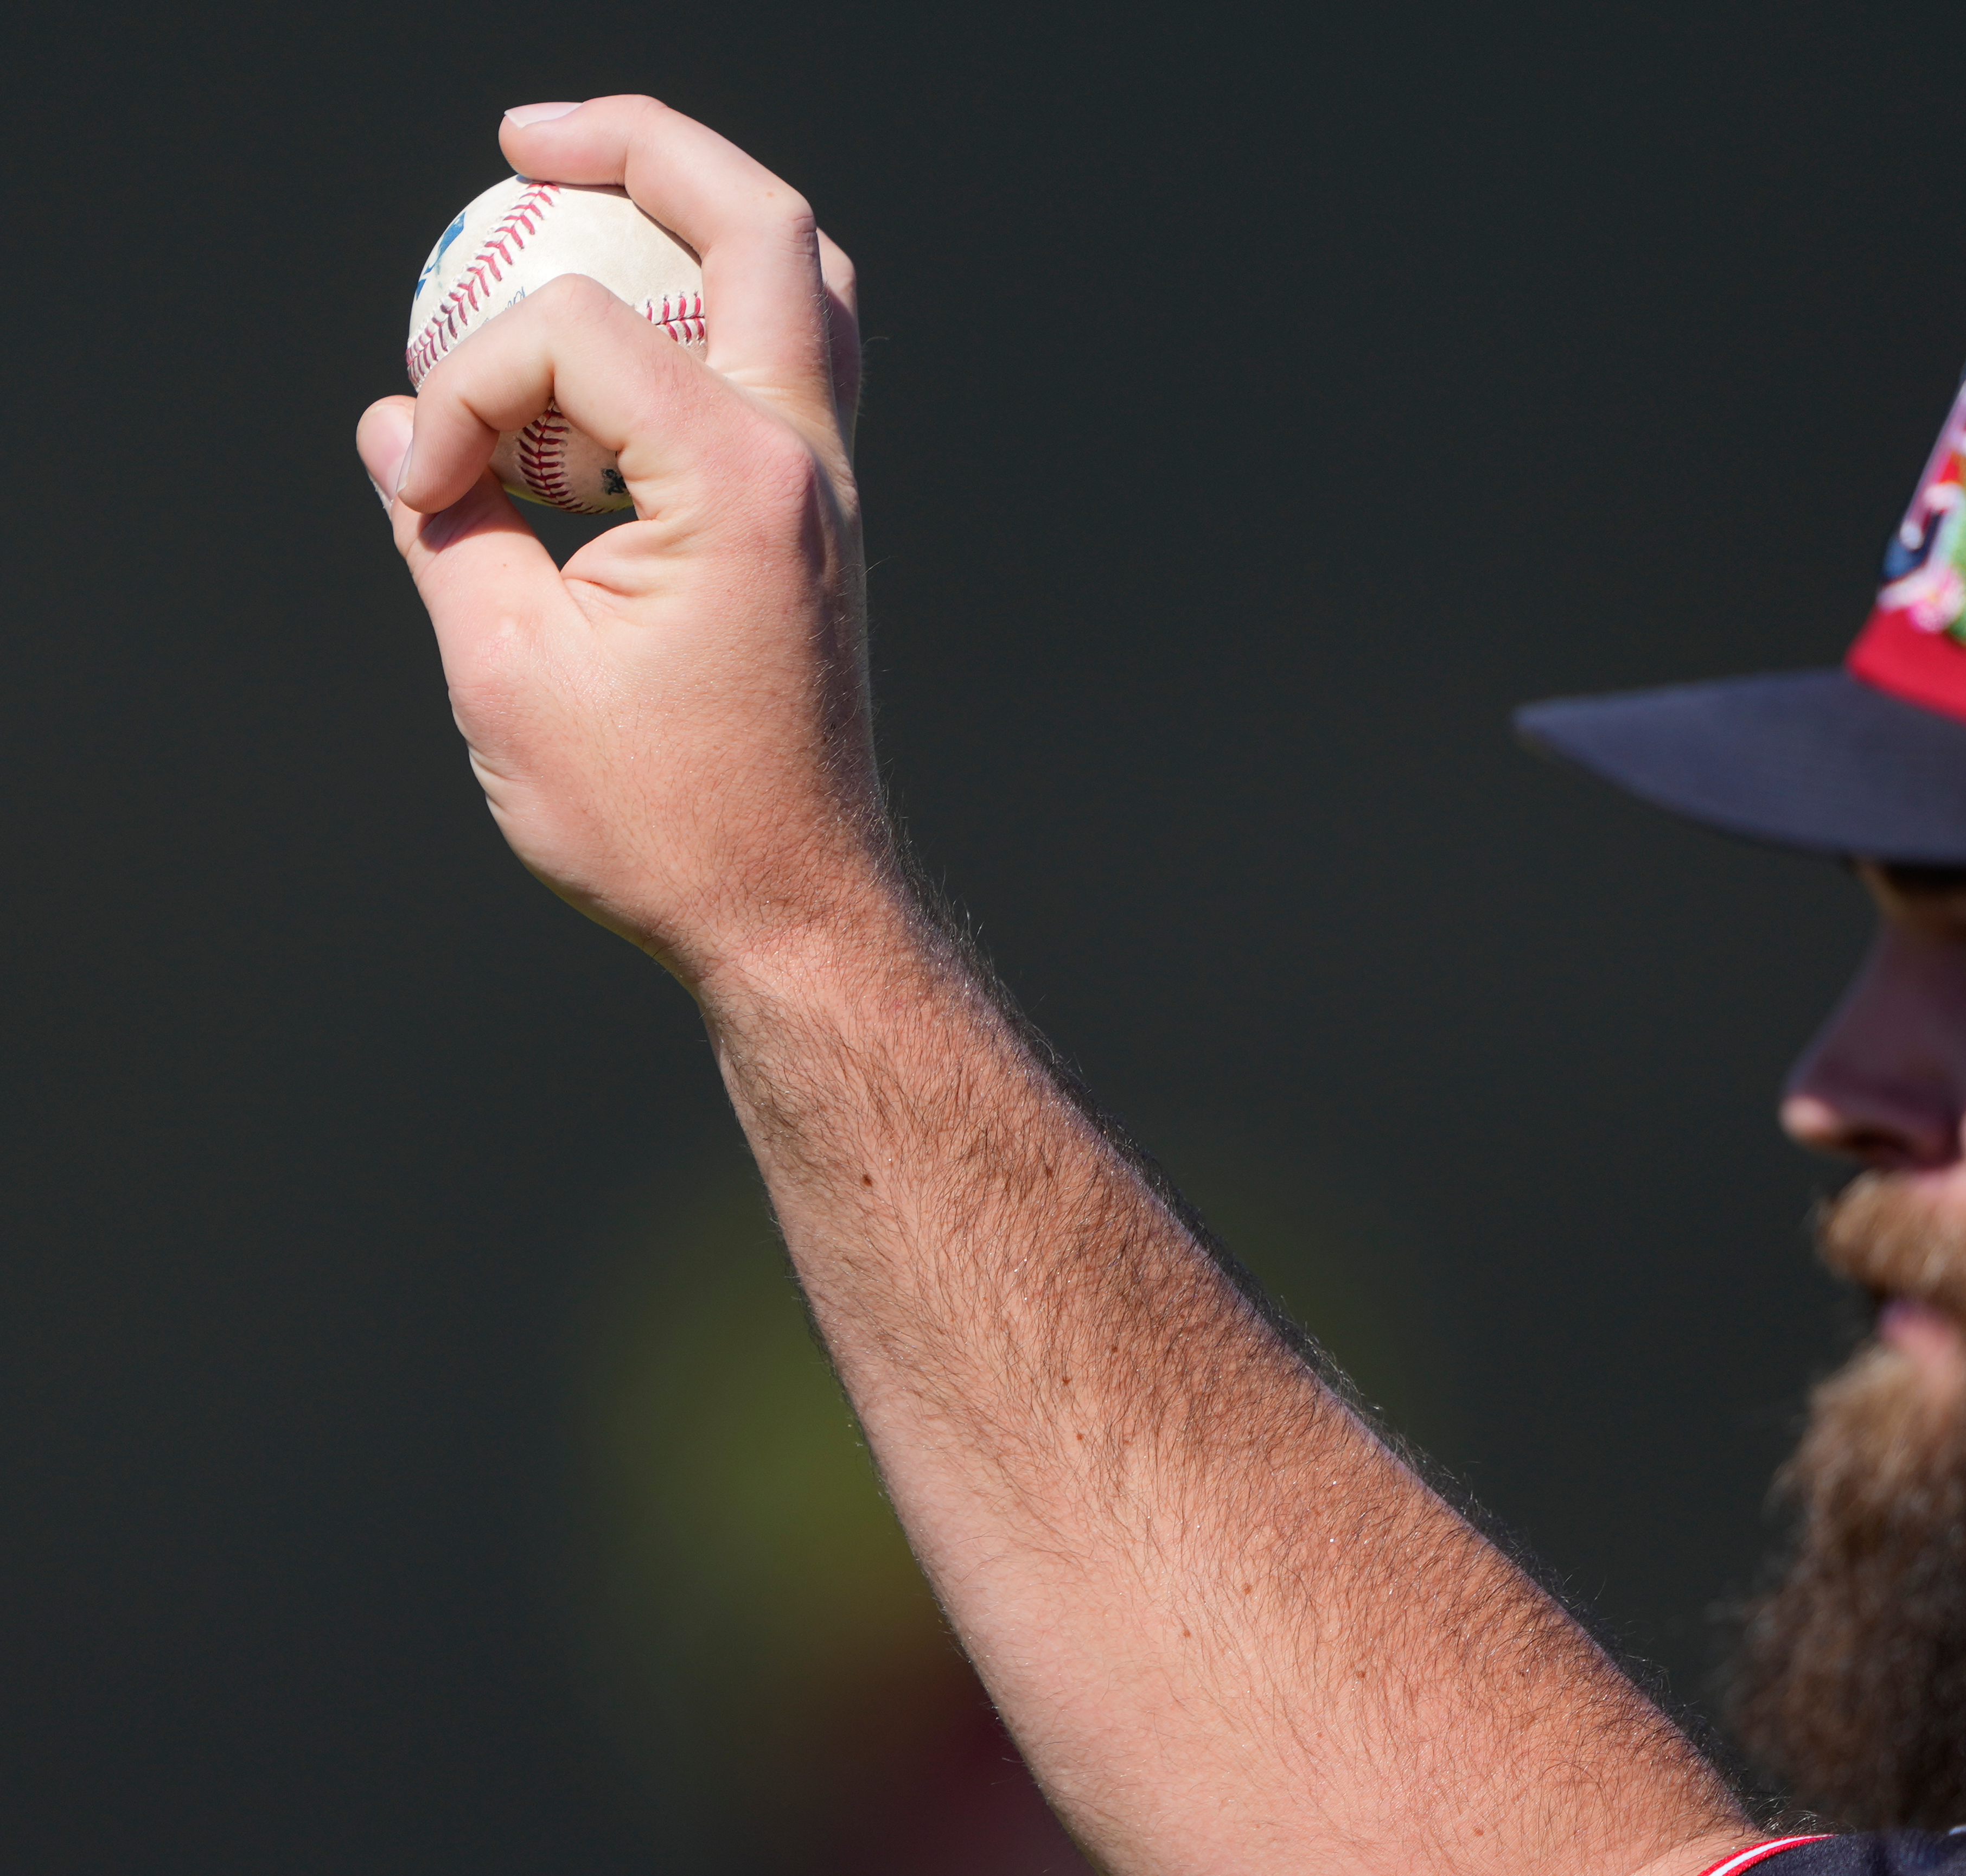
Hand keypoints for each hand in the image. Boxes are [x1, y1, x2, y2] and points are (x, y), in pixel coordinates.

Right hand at [359, 97, 876, 976]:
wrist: (791, 910)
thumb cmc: (660, 816)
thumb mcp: (505, 671)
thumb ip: (445, 526)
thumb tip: (399, 430)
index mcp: (739, 479)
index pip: (573, 327)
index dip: (467, 381)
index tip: (423, 487)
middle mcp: (807, 458)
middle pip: (759, 223)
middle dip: (639, 149)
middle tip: (524, 138)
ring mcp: (828, 486)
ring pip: (797, 281)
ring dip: (692, 220)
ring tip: (577, 205)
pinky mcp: (816, 519)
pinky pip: (779, 362)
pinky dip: (702, 317)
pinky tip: (615, 344)